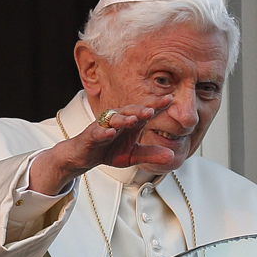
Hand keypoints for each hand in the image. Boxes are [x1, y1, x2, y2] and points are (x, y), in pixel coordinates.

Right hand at [29, 96, 173, 194]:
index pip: (145, 112)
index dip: (157, 106)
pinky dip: (103, 132)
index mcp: (131, 123)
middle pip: (131, 111)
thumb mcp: (133, 155)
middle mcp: (118, 120)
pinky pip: (97, 132)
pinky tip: (110, 133)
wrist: (85, 156)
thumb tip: (171, 156)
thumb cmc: (110, 150)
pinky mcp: (91, 135)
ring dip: (124, 119)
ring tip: (134, 120)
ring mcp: (104, 126)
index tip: (170, 99)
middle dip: (141, 109)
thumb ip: (151, 154)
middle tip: (152, 110)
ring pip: (114, 119)